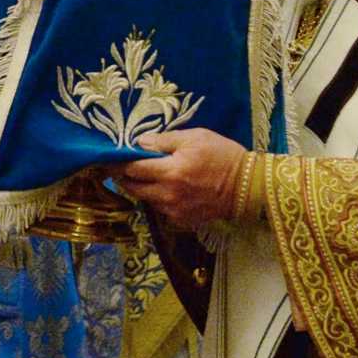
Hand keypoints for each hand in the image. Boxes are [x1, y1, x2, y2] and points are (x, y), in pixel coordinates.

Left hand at [117, 129, 247, 232]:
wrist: (247, 186)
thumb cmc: (223, 155)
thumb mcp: (195, 137)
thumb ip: (164, 141)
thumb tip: (139, 143)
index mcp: (171, 172)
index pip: (133, 169)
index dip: (118, 164)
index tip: (109, 159)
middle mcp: (169, 194)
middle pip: (134, 188)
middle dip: (124, 178)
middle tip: (120, 168)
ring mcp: (175, 210)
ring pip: (146, 200)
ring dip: (141, 189)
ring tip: (144, 176)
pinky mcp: (182, 220)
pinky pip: (161, 209)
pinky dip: (158, 199)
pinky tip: (166, 189)